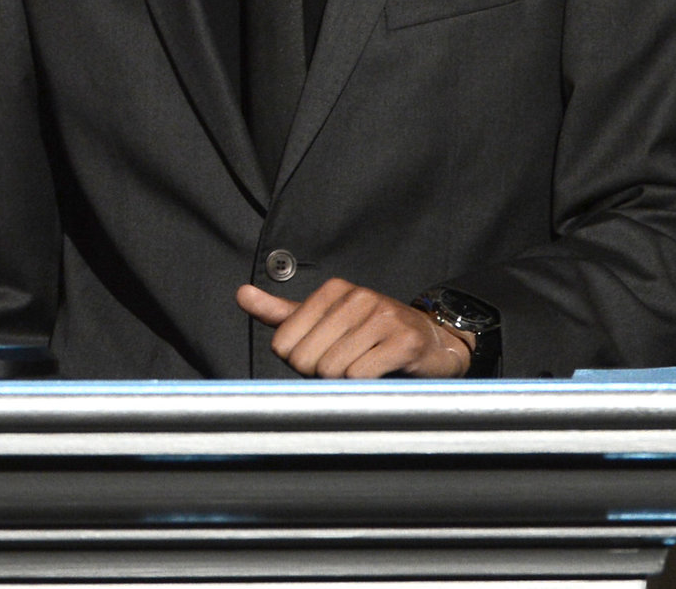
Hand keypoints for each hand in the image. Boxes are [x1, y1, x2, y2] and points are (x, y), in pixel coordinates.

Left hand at [237, 277, 472, 378]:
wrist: (433, 341)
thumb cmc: (372, 333)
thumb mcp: (324, 318)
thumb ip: (281, 313)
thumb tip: (242, 294)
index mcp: (333, 290)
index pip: (285, 344)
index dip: (300, 363)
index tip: (323, 356)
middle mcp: (357, 297)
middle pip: (308, 360)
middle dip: (321, 375)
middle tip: (345, 367)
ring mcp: (383, 317)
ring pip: (333, 370)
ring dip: (345, 382)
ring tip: (363, 368)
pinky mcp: (404, 342)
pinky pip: (362, 376)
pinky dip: (365, 385)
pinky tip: (379, 374)